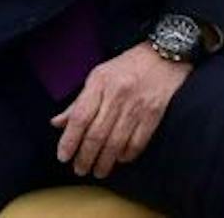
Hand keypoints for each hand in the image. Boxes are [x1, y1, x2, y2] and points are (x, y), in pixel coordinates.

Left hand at [50, 44, 191, 178]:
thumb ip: (79, 101)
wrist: (167, 53)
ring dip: (105, 162)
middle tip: (80, 169)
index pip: (79, 117)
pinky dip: (127, 154)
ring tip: (99, 171)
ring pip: (115, 142)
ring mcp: (137, 104)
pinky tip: (121, 158)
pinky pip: (138, 141)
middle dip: (85, 157)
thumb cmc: (129, 65)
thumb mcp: (99, 75)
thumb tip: (57, 123)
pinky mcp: (155, 112)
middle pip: (96, 134)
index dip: (69, 141)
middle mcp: (118, 94)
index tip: (63, 157)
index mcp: (100, 82)